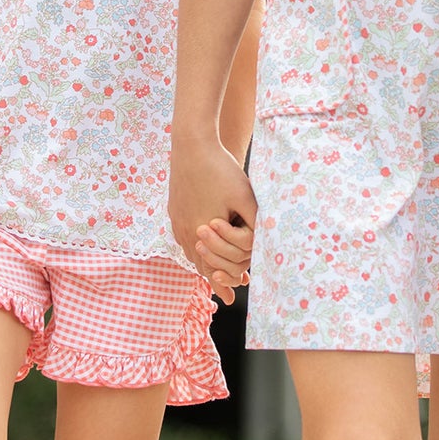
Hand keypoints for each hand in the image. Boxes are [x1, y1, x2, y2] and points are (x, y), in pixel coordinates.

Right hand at [170, 133, 257, 304]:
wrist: (192, 145)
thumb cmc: (222, 170)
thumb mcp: (245, 198)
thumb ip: (253, 225)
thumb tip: (264, 245)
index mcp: (203, 233)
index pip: (213, 269)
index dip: (226, 283)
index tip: (233, 294)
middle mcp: (186, 232)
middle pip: (200, 265)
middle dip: (215, 276)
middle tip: (226, 289)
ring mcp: (177, 222)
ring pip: (190, 252)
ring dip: (204, 262)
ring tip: (215, 270)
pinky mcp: (174, 211)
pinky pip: (184, 238)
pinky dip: (195, 247)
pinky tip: (202, 245)